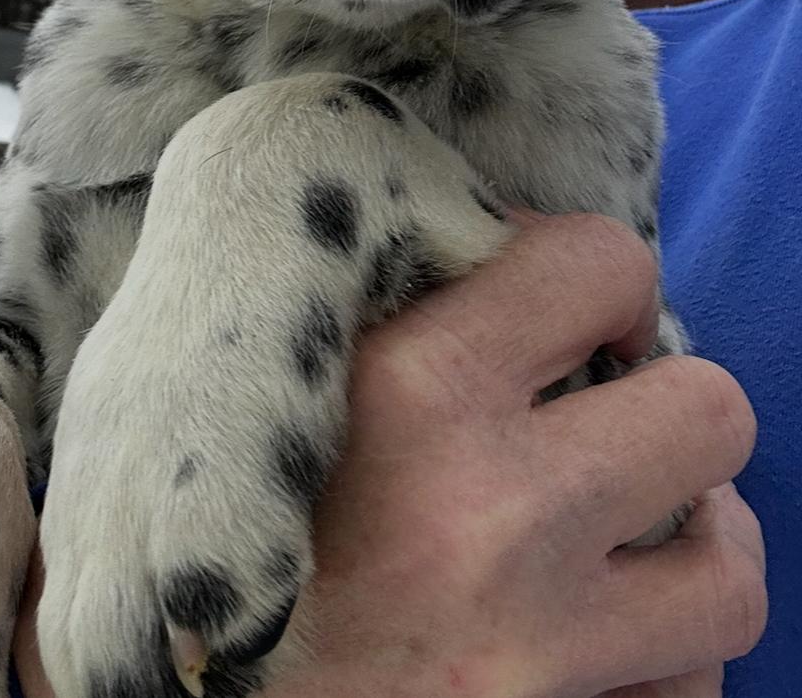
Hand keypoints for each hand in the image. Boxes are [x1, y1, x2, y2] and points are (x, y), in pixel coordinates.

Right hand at [12, 213, 765, 697]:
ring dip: (687, 542)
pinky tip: (595, 644)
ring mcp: (537, 650)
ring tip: (629, 536)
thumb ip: (322, 310)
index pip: (603, 261)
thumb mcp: (207, 396)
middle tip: (604, 418)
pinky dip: (657, 661)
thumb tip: (445, 242)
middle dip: (663, 404)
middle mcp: (490, 513)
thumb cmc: (166, 554)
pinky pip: (694, 693)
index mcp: (401, 392)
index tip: (564, 317)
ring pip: (728, 567)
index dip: (598, 279)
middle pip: (707, 407)